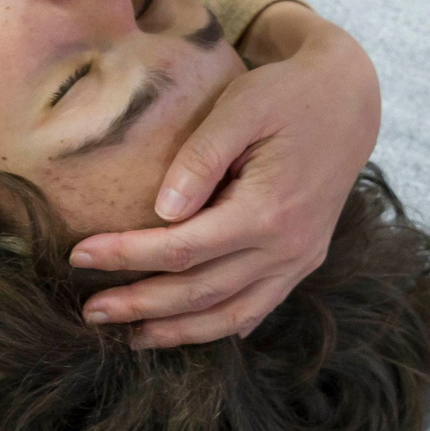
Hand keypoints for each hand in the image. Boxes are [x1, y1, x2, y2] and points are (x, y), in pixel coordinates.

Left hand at [65, 6, 380, 347]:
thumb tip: (161, 211)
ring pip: (230, 314)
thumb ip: (201, 158)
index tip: (80, 255)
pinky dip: (220, 325)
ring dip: (177, 330)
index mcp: (267, 210)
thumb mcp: (240, 107)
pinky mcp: (303, 260)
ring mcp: (299, 260)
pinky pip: (258, 307)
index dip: (128, 255)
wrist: (349, 99)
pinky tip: (187, 331)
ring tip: (129, 336)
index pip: (183, 248)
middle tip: (89, 311)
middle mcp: (287, 248)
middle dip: (141, 305)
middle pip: (201, 292)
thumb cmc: (286, 94)